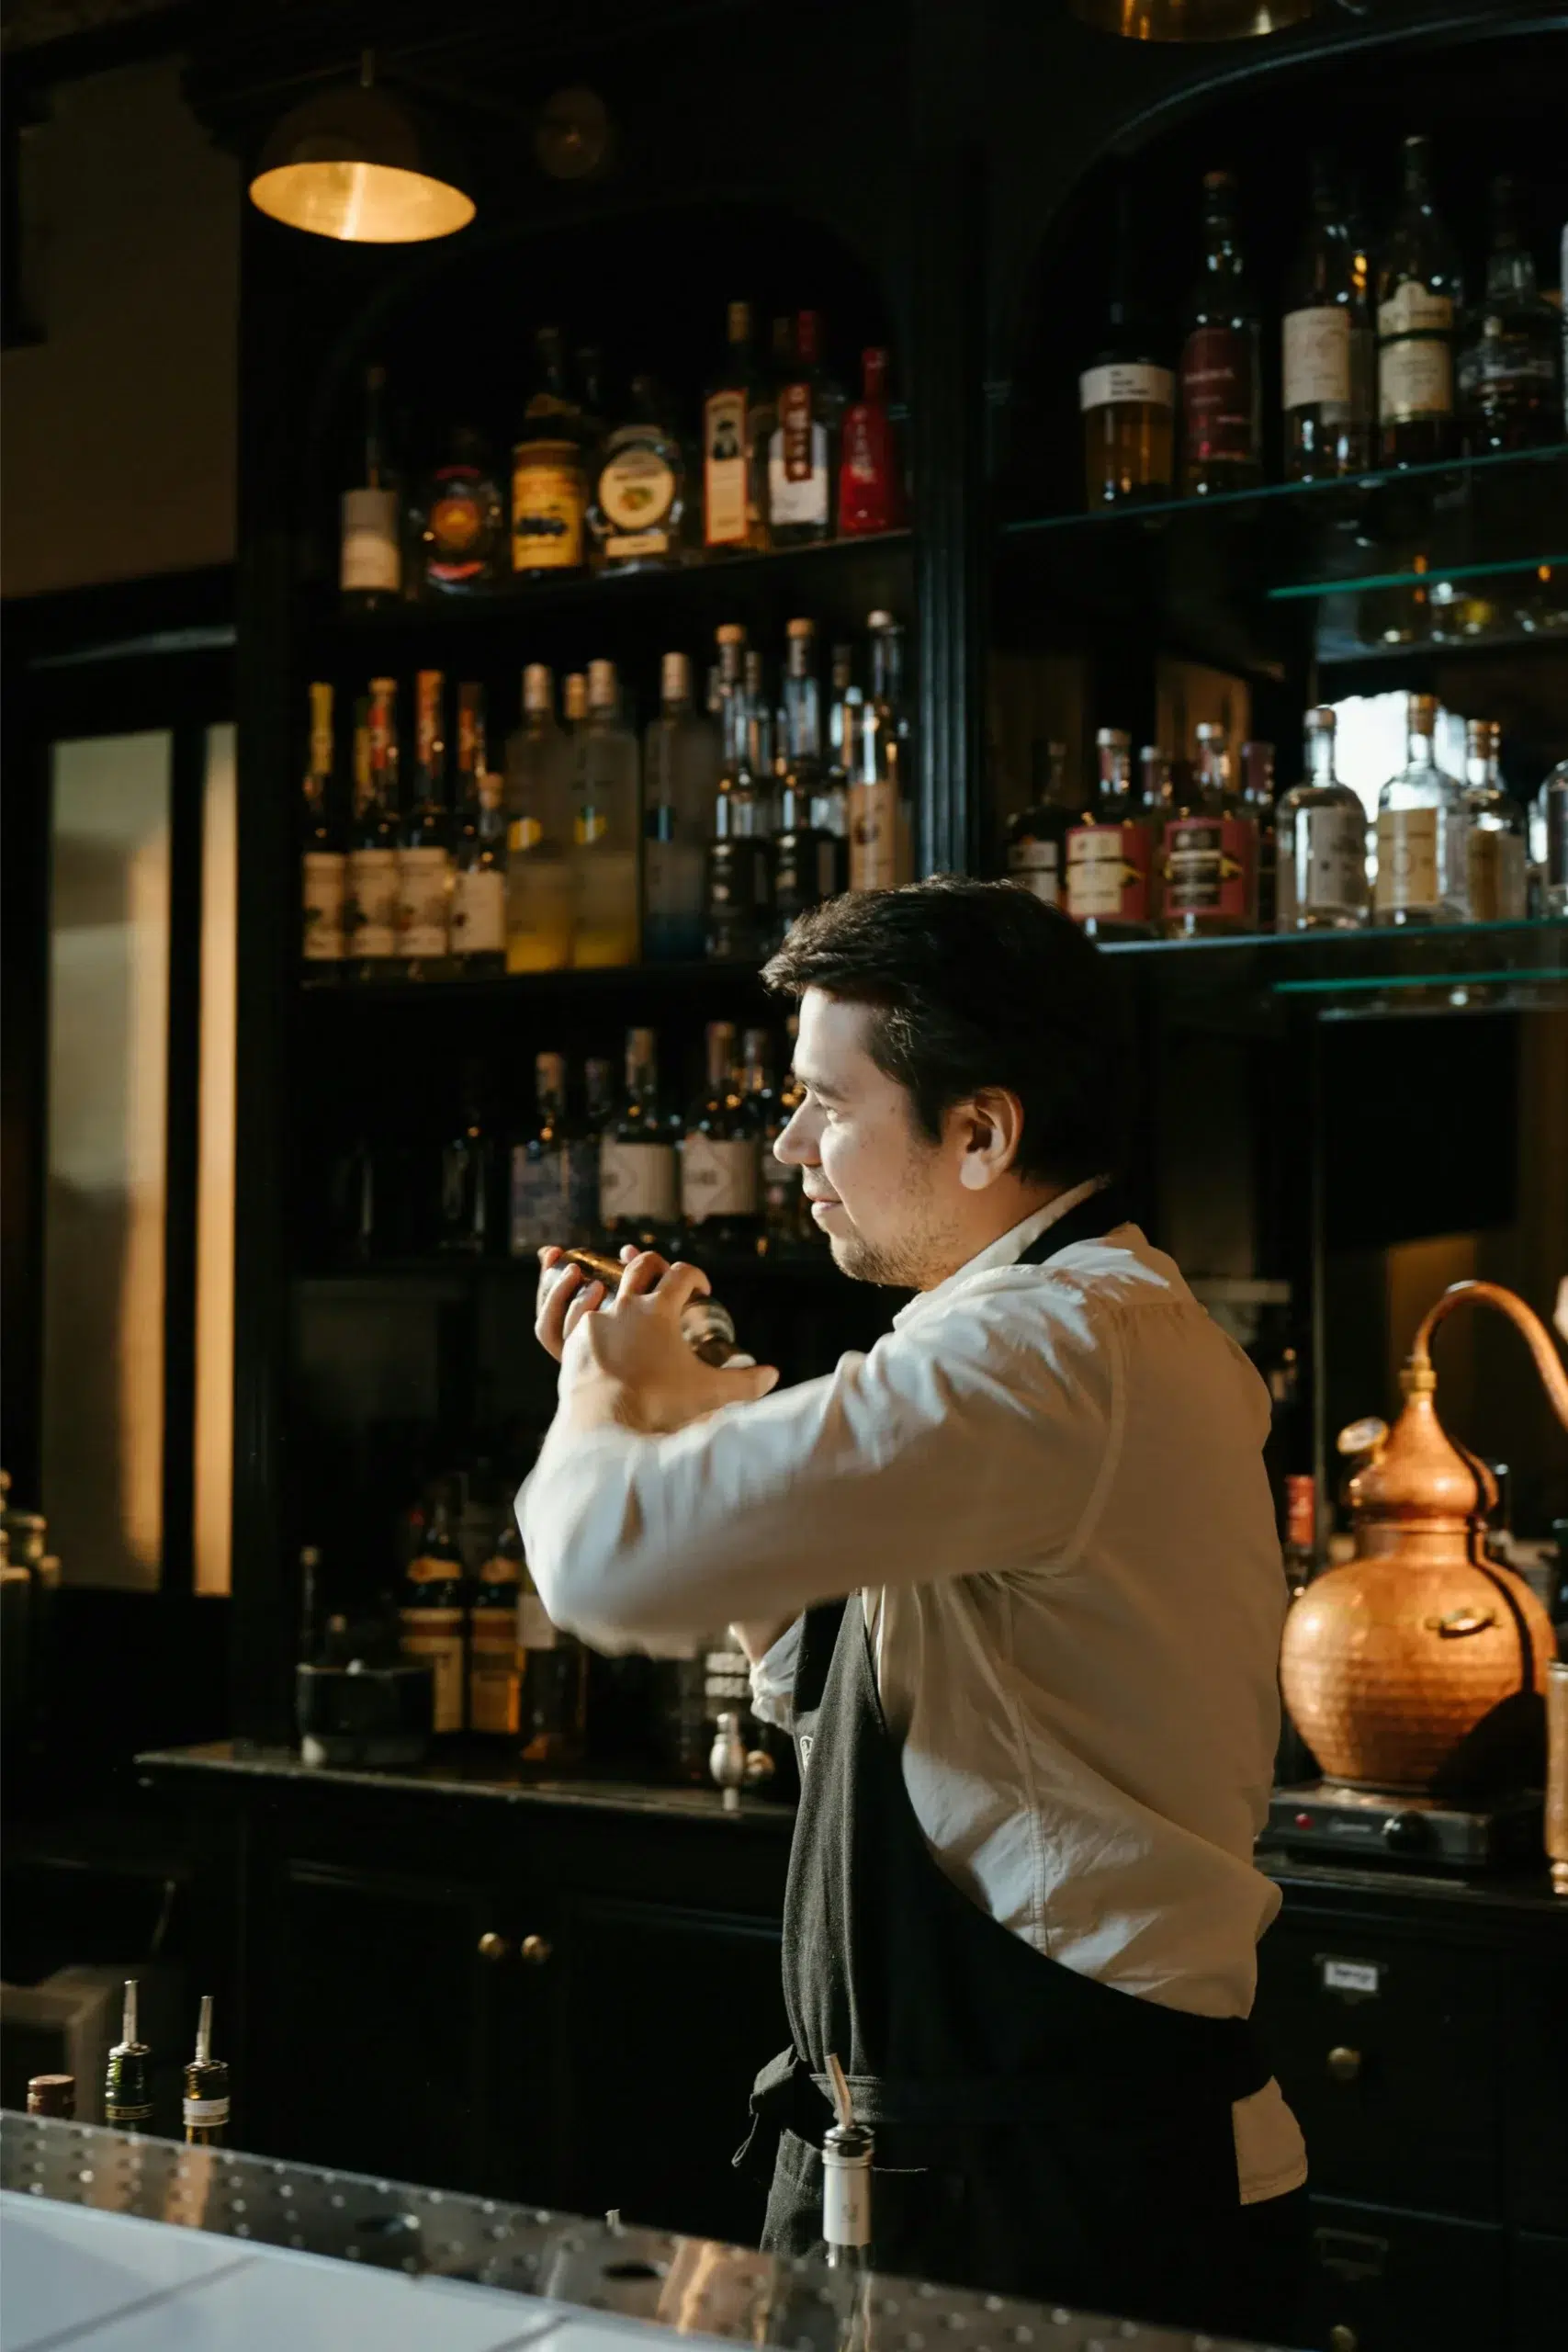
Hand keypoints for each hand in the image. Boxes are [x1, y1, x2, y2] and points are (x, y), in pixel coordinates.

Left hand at [548, 1248, 779, 1433]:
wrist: (605, 1425)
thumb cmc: (659, 1405)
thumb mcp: (708, 1393)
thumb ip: (744, 1383)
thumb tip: (773, 1375)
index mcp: (659, 1310)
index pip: (682, 1273)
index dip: (697, 1277)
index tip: (703, 1291)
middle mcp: (624, 1306)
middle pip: (641, 1266)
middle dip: (656, 1267)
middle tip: (666, 1284)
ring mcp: (594, 1321)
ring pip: (607, 1287)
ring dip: (621, 1291)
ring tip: (631, 1310)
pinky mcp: (572, 1341)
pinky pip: (580, 1316)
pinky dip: (594, 1319)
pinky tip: (603, 1336)